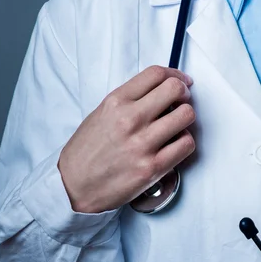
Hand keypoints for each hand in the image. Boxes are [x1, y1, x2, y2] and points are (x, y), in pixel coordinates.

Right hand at [58, 65, 196, 212]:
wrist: (74, 186)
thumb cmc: (88, 151)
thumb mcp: (102, 114)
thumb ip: (131, 100)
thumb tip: (163, 92)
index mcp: (116, 102)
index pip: (156, 74)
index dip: (175, 75)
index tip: (182, 82)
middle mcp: (130, 119)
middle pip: (175, 89)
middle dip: (184, 94)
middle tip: (182, 102)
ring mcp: (142, 143)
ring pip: (186, 115)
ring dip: (185, 119)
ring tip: (176, 126)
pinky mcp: (153, 167)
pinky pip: (186, 144)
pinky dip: (184, 142)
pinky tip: (174, 145)